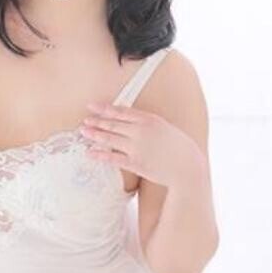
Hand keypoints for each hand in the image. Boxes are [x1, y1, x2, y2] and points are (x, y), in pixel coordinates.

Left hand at [80, 101, 207, 189]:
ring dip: (95, 135)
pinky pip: (113, 158)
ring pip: (110, 139)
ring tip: (83, 132)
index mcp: (148, 119)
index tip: (92, 106)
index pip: (121, 112)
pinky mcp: (135, 164)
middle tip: (85, 120)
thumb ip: (146, 122)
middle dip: (97, 121)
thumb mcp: (164, 127)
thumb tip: (130, 120)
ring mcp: (137, 148)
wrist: (187, 166)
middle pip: (113, 124)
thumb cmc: (178, 146)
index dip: (104, 109)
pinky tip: (90, 153)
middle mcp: (140, 132)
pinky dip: (100, 155)